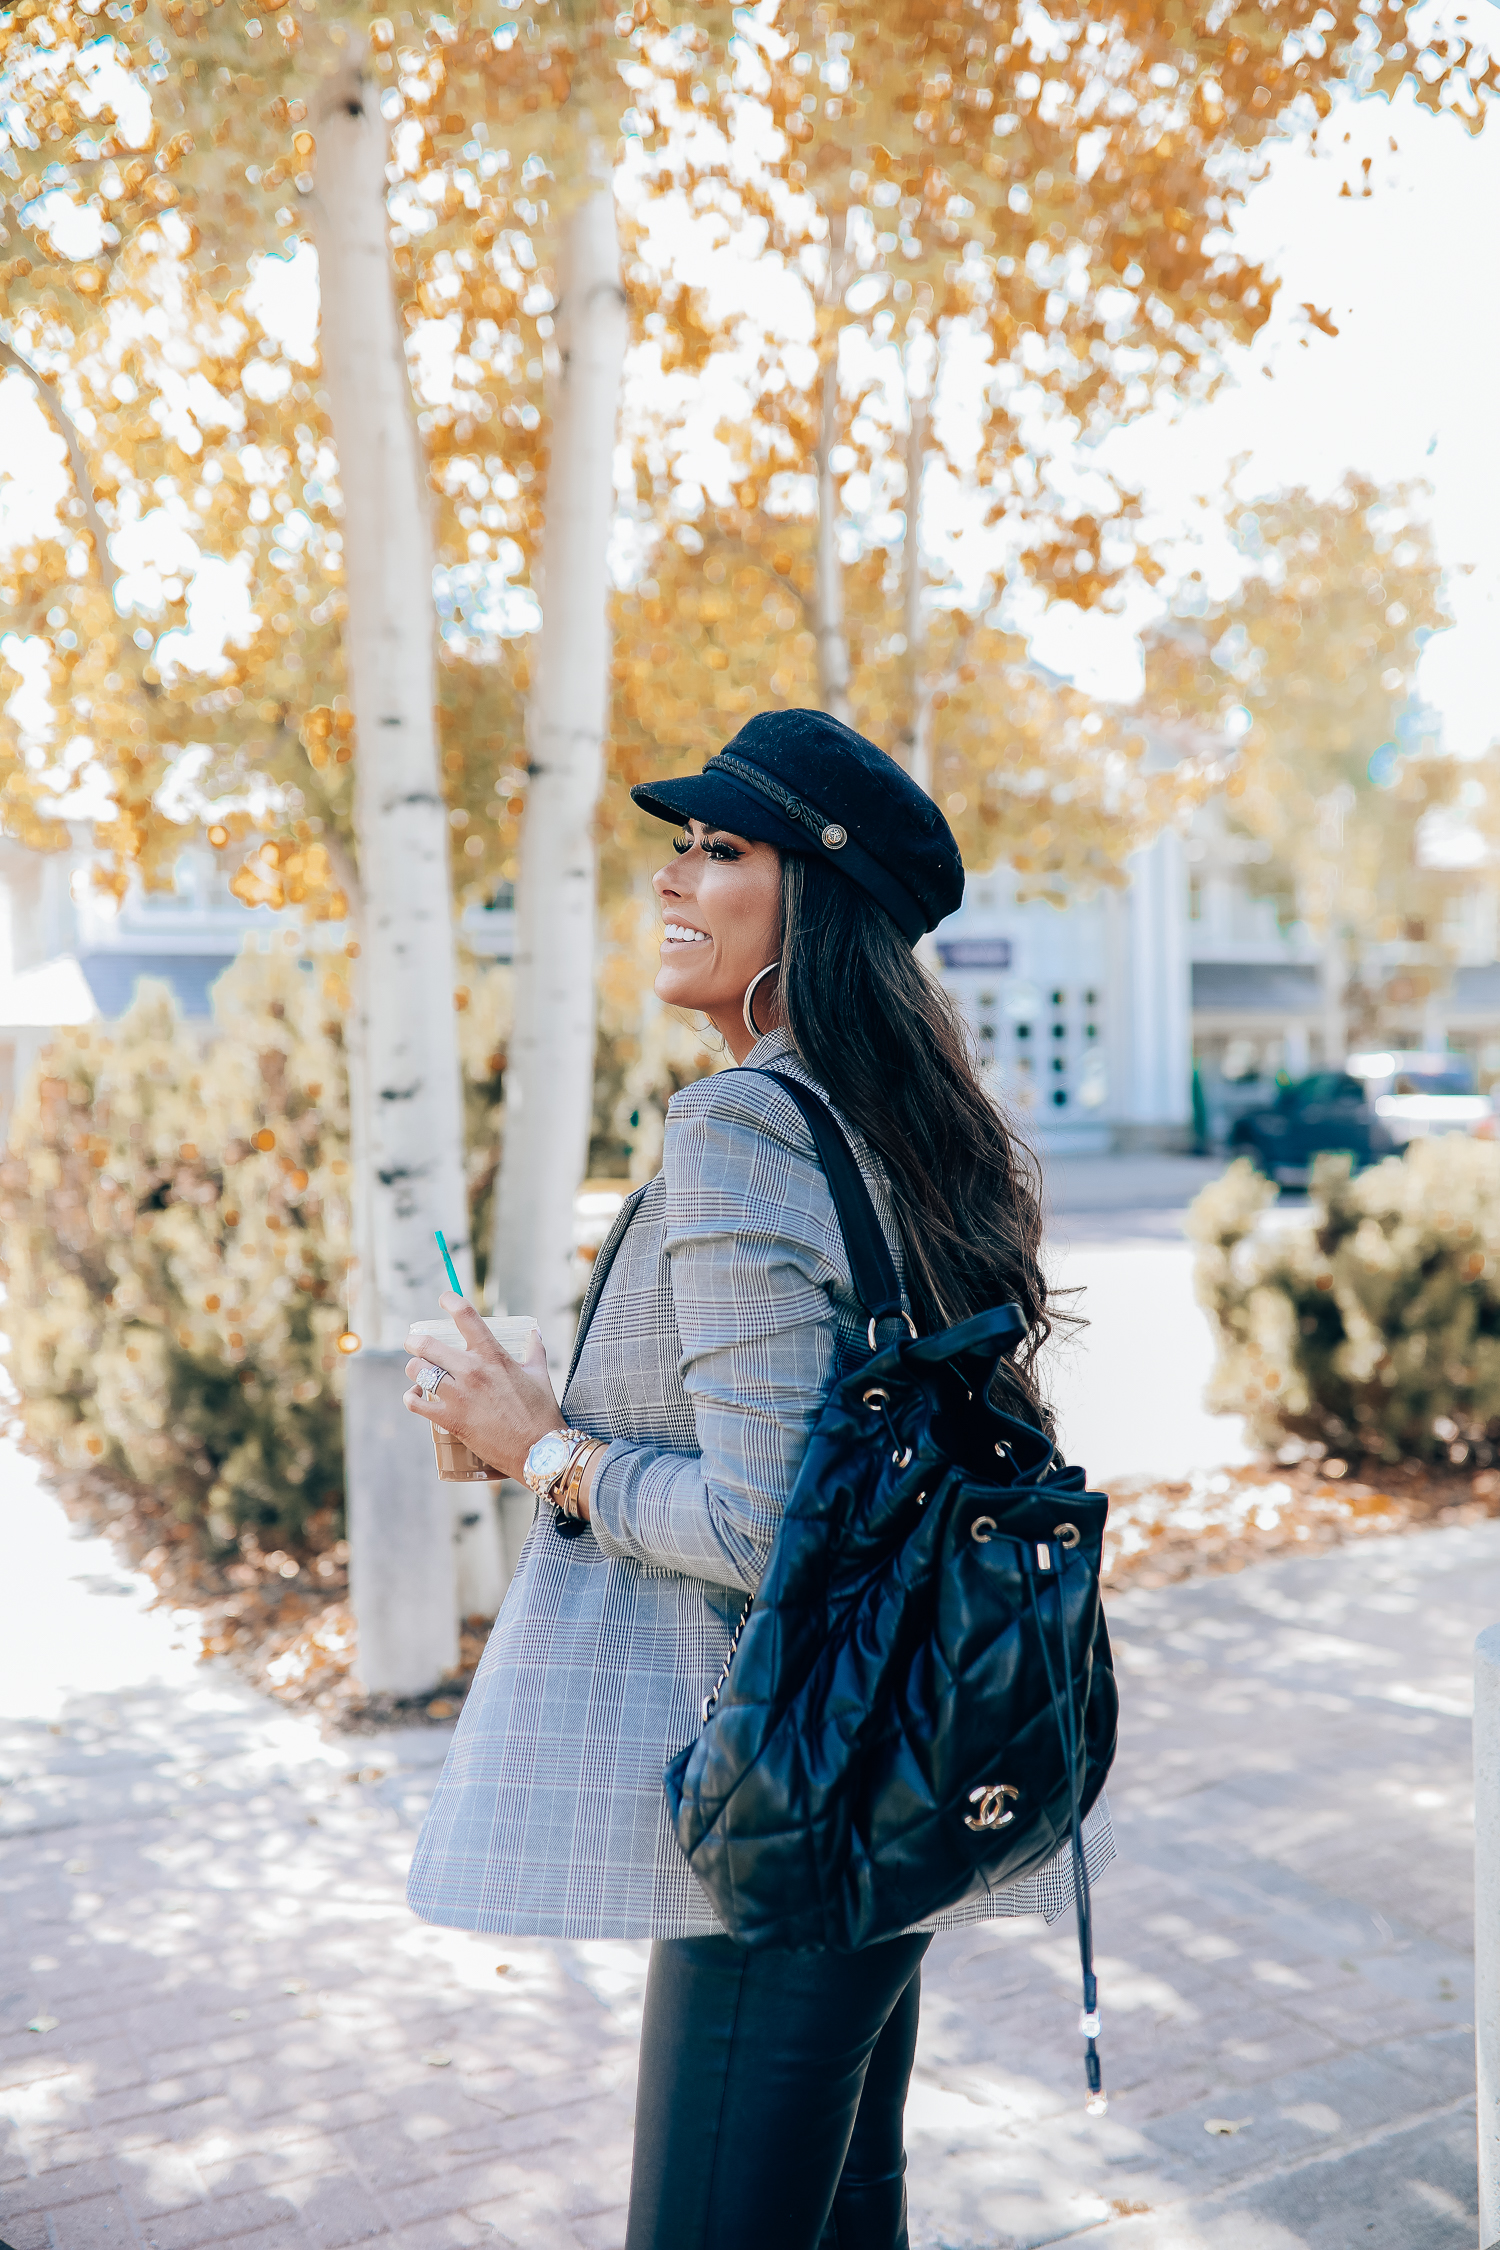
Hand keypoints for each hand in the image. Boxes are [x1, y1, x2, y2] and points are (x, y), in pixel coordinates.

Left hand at [403, 1291, 564, 1481]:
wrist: (537, 1450)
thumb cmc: (541, 1412)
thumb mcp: (540, 1375)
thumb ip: (534, 1351)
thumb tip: (534, 1334)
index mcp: (493, 1356)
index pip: (466, 1317)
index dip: (451, 1301)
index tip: (445, 1298)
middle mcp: (472, 1371)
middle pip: (428, 1345)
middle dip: (415, 1341)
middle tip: (413, 1342)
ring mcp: (459, 1396)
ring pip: (419, 1372)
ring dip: (414, 1369)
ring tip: (417, 1371)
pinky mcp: (450, 1419)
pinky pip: (416, 1404)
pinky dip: (411, 1398)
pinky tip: (413, 1397)